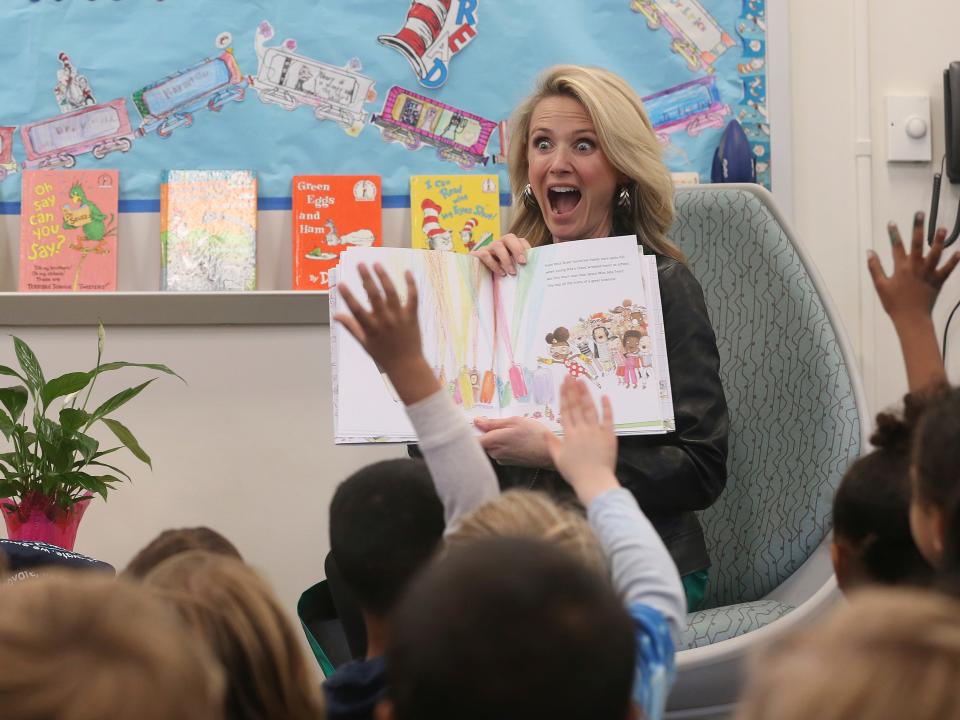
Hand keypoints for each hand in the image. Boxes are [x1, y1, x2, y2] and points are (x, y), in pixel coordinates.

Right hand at [334, 262, 437, 403]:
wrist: (407, 366)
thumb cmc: (383, 355)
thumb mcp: (364, 344)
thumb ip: (351, 328)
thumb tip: (336, 315)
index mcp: (371, 329)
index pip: (356, 310)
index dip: (348, 296)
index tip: (340, 283)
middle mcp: (385, 321)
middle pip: (374, 296)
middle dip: (366, 278)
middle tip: (360, 264)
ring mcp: (399, 318)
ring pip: (391, 293)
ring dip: (384, 277)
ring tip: (377, 264)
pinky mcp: (412, 317)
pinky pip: (413, 297)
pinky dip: (411, 284)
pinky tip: (407, 271)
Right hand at [471, 233, 530, 275]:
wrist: (477, 278)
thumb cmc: (499, 273)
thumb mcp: (511, 269)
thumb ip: (520, 267)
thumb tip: (536, 271)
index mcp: (509, 246)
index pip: (520, 240)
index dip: (525, 247)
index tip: (530, 260)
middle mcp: (499, 244)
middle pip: (509, 237)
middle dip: (517, 249)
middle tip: (523, 263)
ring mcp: (488, 248)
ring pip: (497, 245)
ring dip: (506, 259)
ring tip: (512, 272)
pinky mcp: (477, 255)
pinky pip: (485, 255)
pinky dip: (494, 264)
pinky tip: (501, 273)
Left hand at [475, 415, 552, 466]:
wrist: (551, 454)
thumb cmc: (535, 435)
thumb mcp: (515, 421)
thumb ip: (493, 423)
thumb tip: (477, 421)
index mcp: (494, 441)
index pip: (472, 440)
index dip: (470, 431)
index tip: (472, 423)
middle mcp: (495, 453)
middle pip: (482, 442)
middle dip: (486, 432)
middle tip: (500, 423)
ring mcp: (502, 459)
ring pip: (492, 446)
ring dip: (497, 438)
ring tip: (513, 431)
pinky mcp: (509, 463)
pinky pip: (500, 451)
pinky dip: (505, 445)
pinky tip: (517, 440)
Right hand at [545, 377, 618, 505]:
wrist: (594, 482)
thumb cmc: (575, 473)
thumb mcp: (558, 459)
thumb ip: (551, 443)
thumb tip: (543, 432)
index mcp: (569, 434)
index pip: (565, 410)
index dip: (564, 396)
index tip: (562, 384)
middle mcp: (581, 429)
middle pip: (576, 406)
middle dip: (572, 389)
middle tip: (570, 375)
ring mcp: (596, 431)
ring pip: (590, 408)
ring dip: (586, 394)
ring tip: (582, 381)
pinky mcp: (609, 435)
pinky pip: (608, 418)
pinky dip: (607, 407)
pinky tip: (604, 396)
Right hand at [868, 211, 959, 323]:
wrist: (911, 318)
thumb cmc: (894, 303)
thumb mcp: (880, 285)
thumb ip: (875, 267)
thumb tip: (869, 252)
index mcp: (901, 268)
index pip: (896, 246)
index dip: (893, 234)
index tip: (892, 222)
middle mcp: (916, 267)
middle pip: (917, 244)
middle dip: (918, 228)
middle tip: (920, 214)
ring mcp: (928, 273)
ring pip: (935, 253)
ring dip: (938, 240)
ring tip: (942, 228)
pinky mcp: (938, 281)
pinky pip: (947, 269)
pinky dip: (954, 261)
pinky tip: (958, 252)